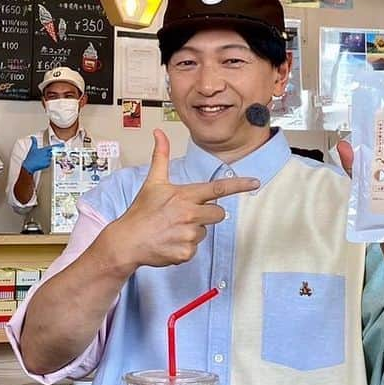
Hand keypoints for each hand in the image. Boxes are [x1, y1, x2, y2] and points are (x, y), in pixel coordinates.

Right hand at [22, 136, 56, 173]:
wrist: (29, 165)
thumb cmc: (30, 157)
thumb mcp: (32, 148)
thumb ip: (34, 142)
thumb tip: (33, 137)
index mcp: (44, 150)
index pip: (52, 147)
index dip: (58, 145)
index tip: (63, 144)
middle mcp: (47, 155)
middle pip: (51, 153)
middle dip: (48, 154)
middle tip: (42, 156)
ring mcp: (47, 160)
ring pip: (49, 158)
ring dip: (46, 158)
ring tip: (40, 159)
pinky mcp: (47, 165)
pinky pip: (48, 163)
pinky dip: (46, 163)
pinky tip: (41, 163)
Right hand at [106, 130, 259, 268]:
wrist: (128, 241)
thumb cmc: (141, 211)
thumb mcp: (153, 182)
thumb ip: (160, 156)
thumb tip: (159, 132)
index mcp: (185, 195)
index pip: (218, 188)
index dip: (239, 185)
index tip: (255, 182)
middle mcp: (190, 214)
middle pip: (219, 213)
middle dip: (208, 214)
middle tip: (186, 215)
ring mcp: (188, 234)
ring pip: (205, 232)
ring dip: (193, 231)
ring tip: (172, 229)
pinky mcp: (186, 252)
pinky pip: (195, 248)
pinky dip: (185, 247)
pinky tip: (170, 242)